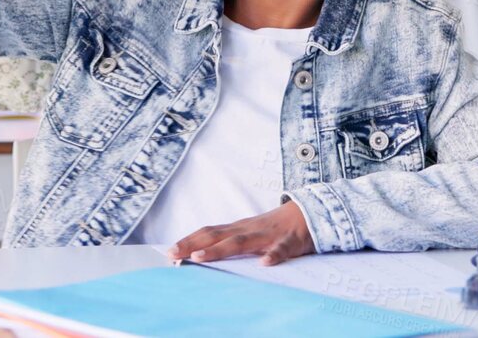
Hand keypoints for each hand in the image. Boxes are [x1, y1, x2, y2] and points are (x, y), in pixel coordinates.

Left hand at [169, 201, 316, 266]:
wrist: (309, 214)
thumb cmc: (274, 227)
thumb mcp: (249, 233)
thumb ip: (230, 242)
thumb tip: (203, 253)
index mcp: (238, 229)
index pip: (208, 232)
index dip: (188, 241)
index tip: (169, 251)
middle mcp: (248, 230)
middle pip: (217, 236)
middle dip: (193, 245)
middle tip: (173, 254)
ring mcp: (267, 235)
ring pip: (241, 242)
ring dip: (220, 249)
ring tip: (200, 257)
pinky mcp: (288, 242)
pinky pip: (281, 250)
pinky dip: (273, 256)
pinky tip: (264, 264)